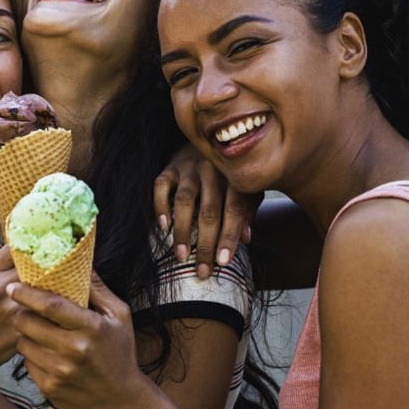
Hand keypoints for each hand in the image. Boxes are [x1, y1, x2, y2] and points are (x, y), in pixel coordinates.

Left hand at [9, 273, 140, 408]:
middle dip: (22, 312)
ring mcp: (59, 372)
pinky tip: (47, 354)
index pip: (50, 305)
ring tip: (40, 332)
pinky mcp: (49, 388)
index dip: (27, 293)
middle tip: (27, 310)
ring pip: (22, 343)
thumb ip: (99, 289)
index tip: (13, 286)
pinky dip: (32, 355)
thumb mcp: (120, 316)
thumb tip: (82, 262)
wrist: (122, 401)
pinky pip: (26, 363)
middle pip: (27, 322)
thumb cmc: (121, 353)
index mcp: (91, 328)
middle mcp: (73, 350)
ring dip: (26, 334)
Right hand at [154, 146, 262, 276]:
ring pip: (184, 201)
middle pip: (209, 211)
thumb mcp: (247, 188)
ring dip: (183, 231)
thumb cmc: (230, 172)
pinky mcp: (169, 166)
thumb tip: (246, 239)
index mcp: (235, 176)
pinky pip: (160, 186)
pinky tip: (164, 227)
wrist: (211, 137)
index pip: (234, 209)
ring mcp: (189, 166)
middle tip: (202, 271)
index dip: (229, 237)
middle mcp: (212, 169)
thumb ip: (247, 211)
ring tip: (182, 256)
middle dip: (206, 244)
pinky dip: (161, 207)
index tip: (223, 263)